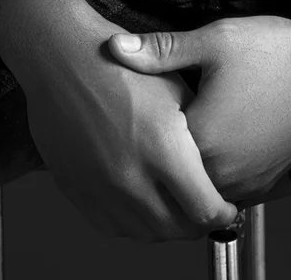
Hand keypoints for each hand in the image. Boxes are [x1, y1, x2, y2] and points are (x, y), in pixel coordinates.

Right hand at [0, 0, 238, 242]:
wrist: (62, 58)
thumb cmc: (122, 65)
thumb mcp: (175, 89)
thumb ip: (197, 137)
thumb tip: (215, 169)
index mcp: (162, 147)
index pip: (203, 209)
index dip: (222, 212)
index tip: (228, 207)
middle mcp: (130, 176)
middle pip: (175, 229)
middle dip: (196, 223)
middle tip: (203, 208)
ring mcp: (100, 187)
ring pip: (144, 233)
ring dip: (165, 226)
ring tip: (174, 206)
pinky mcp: (77, 189)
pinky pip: (112, 225)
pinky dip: (133, 222)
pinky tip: (141, 203)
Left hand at [105, 13, 290, 204]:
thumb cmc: (276, 49)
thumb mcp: (214, 40)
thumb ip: (160, 51)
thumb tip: (113, 47)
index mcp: (203, 140)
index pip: (153, 145)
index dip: (144, 121)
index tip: (140, 101)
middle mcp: (225, 173)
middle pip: (176, 170)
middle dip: (166, 146)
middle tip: (162, 113)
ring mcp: (250, 182)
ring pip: (203, 183)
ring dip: (194, 160)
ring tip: (194, 122)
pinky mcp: (270, 183)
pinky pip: (230, 186)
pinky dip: (220, 167)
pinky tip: (222, 134)